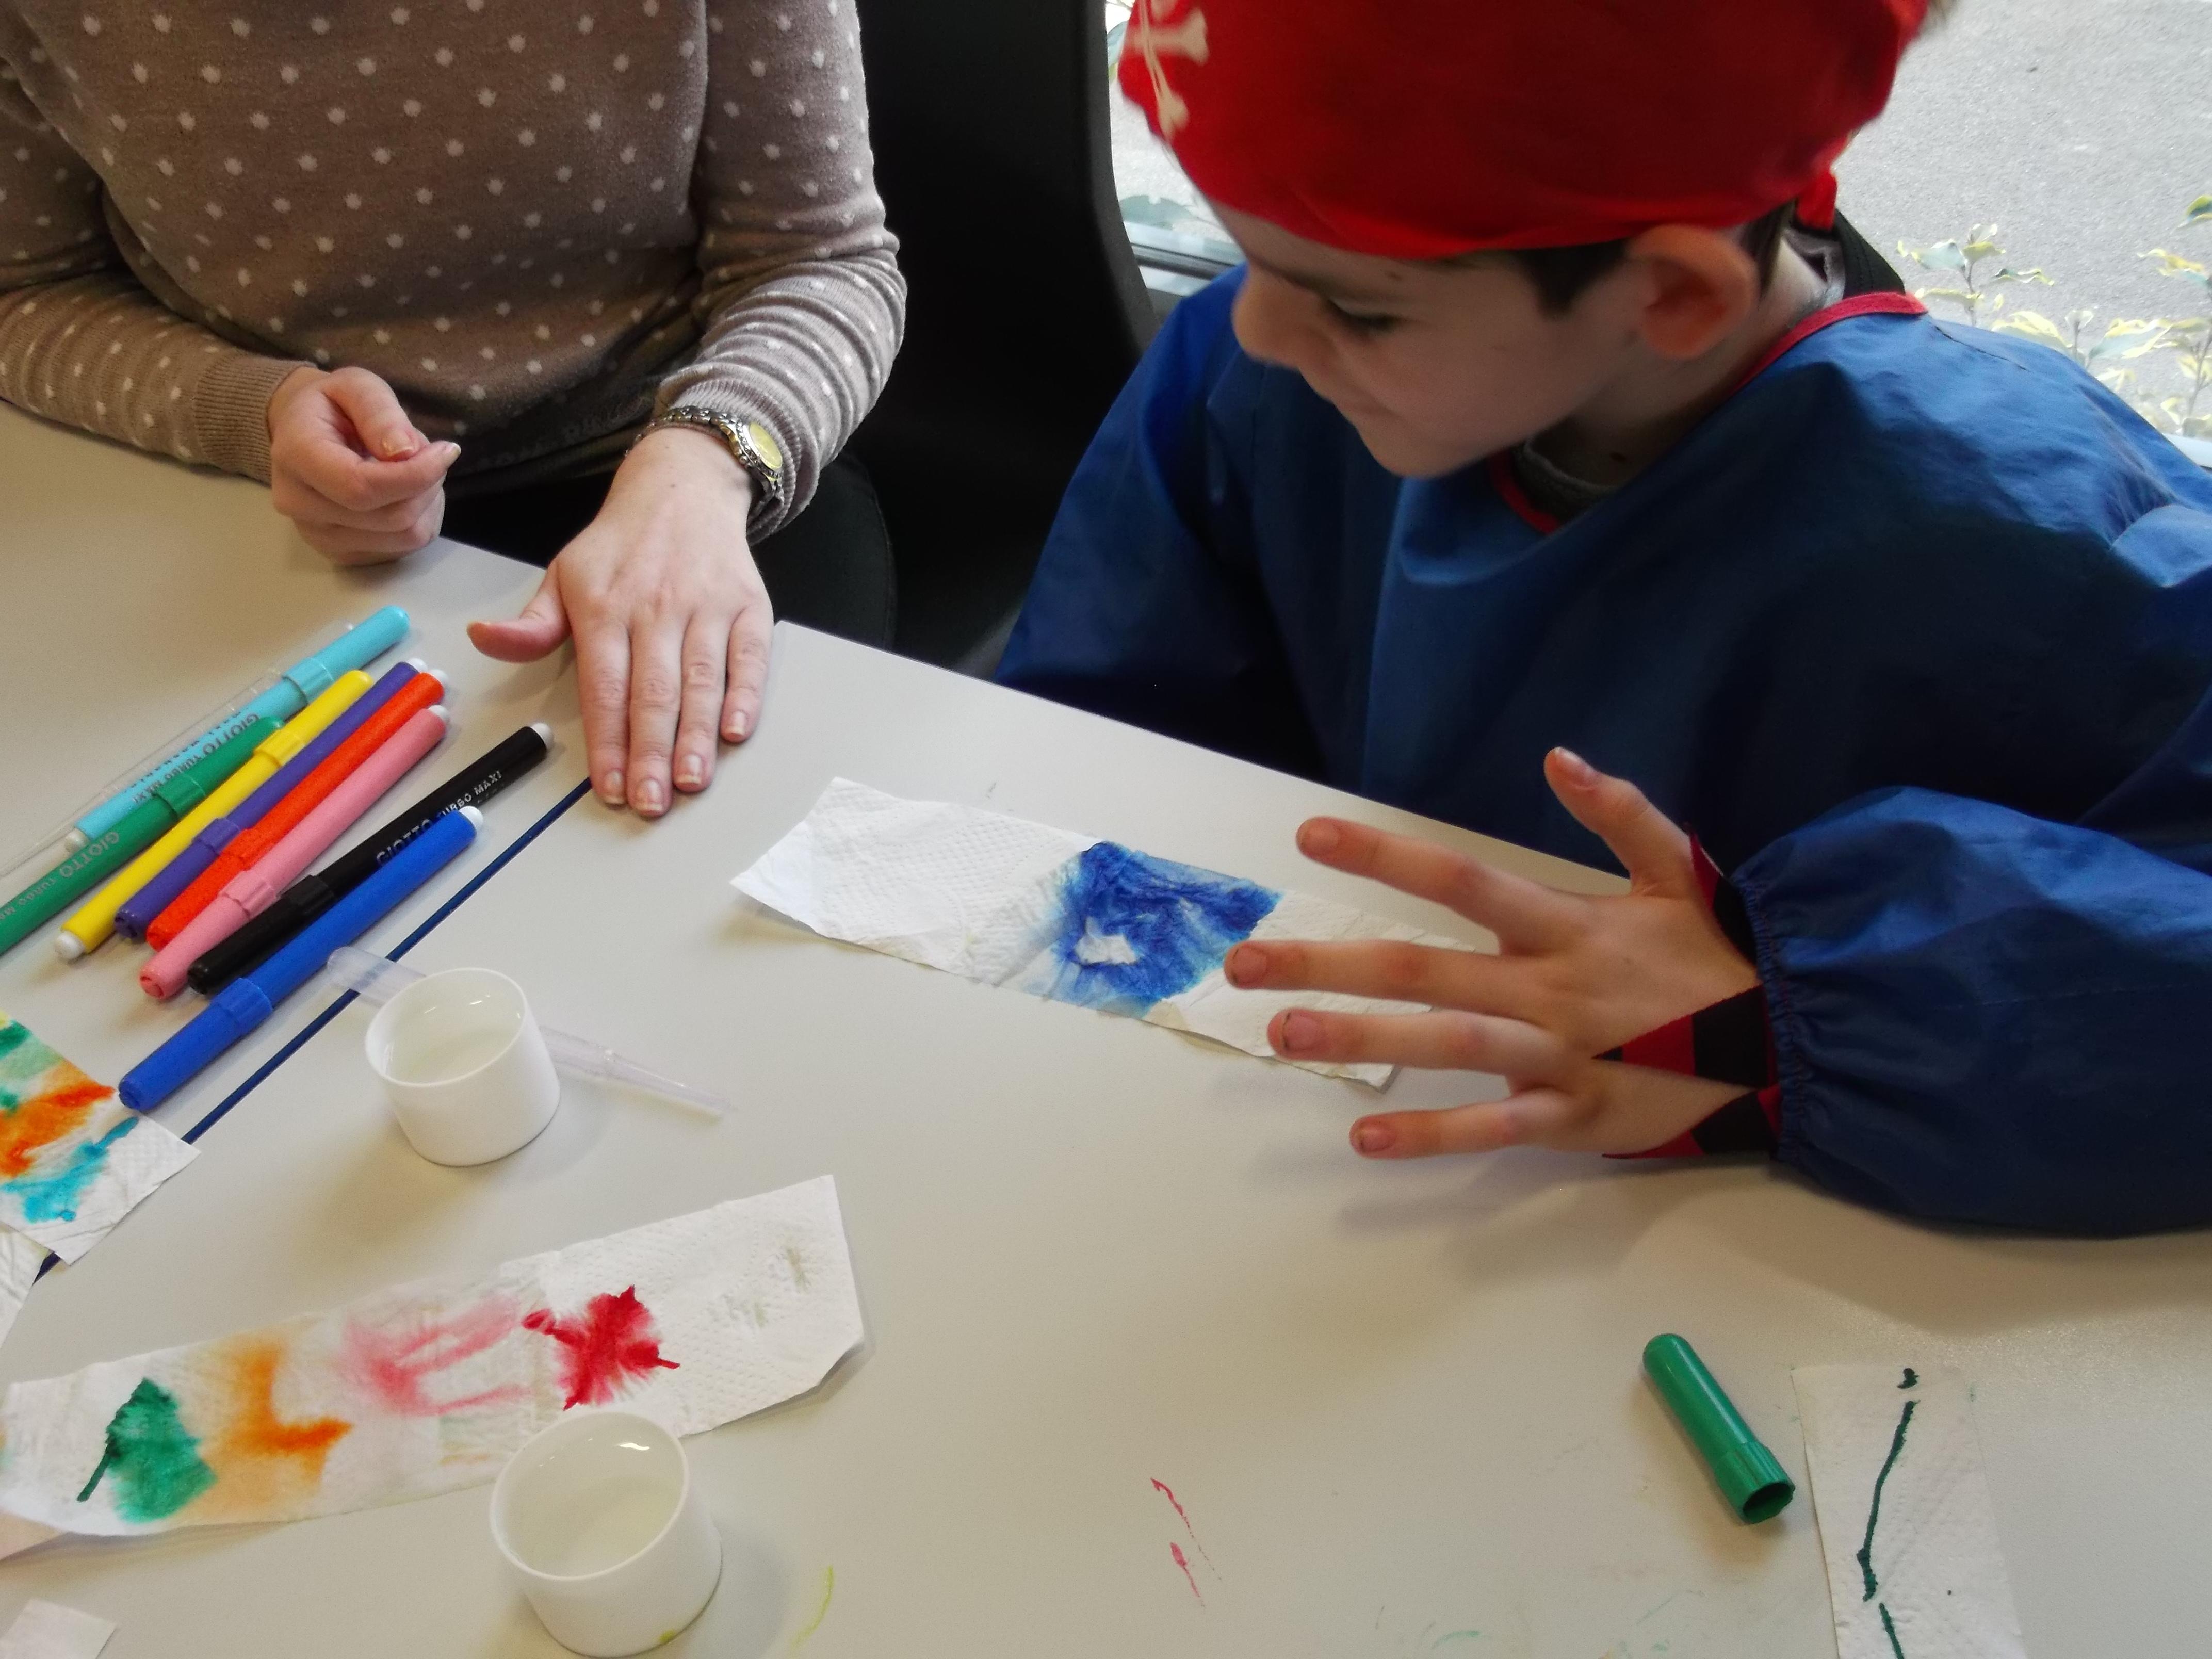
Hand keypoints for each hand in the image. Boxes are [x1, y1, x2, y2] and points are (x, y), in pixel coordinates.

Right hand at [267, 366, 460, 564]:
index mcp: (296, 456)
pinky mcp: (342, 554)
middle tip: (431, 454)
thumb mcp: (356, 386)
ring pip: (405, 537)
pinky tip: (407, 493)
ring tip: (416, 470)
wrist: (302, 431)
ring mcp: (319, 536)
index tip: (446, 451)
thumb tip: (405, 452)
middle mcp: (299, 504)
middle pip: (391, 517)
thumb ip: (379, 413)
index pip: (361, 487)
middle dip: (427, 484)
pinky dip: (420, 519)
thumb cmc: (332, 405)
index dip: (415, 475)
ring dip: (427, 502)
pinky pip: (403, 548)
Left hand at [468, 425, 768, 816]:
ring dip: (697, 737)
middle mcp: (656, 608)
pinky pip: (749, 658)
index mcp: (604, 607)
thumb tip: (483, 639)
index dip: (607, 743)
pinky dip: (745, 696)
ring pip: (701, 681)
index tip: (609, 787)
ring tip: (691, 782)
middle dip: (651, 753)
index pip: (604, 688)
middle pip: (653, 693)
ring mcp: (706, 607)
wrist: (682, 488)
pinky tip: (736, 733)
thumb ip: (531, 624)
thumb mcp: (563, 576)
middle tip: (652, 802)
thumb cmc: (621, 547)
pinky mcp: (747, 606)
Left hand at [1223, 749, 1760, 1157]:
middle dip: (1330, 960)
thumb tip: (1560, 756)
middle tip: (1243, 959)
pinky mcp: (1573, 1117)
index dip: (1385, 856)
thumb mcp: (1678, 870)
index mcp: (1565, 926)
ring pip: (1446, 1044)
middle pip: (1423, 969)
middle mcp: (1548, 988)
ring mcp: (1558, 1055)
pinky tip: (1363, 1137)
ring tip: (1280, 1032)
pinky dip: (1432, 1134)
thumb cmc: (1716, 956)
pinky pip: (1493, 1127)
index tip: (1308, 837)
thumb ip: (1619, 813)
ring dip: (1361, 1039)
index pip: (1461, 880)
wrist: (1787, 1043)